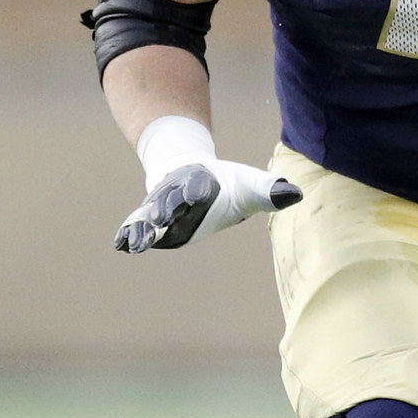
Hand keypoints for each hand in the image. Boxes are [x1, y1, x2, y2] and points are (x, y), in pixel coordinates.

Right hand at [114, 159, 298, 251]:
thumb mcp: (247, 186)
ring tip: (136, 242)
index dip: (198, 189)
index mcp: (201, 183)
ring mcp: (158, 206)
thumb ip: (268, 191)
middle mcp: (176, 194)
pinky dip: (128, 233)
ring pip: (149, 215)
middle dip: (165, 209)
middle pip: (170, 200)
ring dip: (143, 227)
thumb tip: (295, 194)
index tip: (197, 191)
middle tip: (160, 218)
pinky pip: (135, 225)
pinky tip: (121, 246)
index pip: (199, 187)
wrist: (186, 172)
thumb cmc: (224, 185)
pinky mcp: (147, 218)